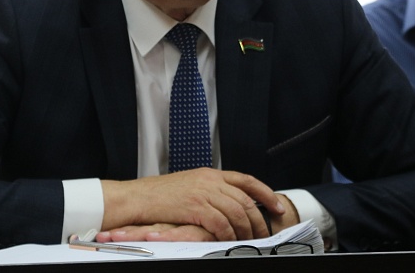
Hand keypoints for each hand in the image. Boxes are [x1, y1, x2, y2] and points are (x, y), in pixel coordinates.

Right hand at [99, 194, 300, 242]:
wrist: (136, 198)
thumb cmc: (157, 196)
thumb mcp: (188, 186)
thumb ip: (209, 191)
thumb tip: (227, 204)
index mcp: (209, 174)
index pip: (246, 180)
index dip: (265, 193)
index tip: (277, 206)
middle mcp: (209, 180)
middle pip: (245, 199)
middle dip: (259, 218)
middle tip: (264, 233)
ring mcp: (203, 192)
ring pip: (237, 212)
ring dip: (246, 230)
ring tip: (249, 241)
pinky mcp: (196, 207)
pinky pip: (221, 223)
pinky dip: (229, 234)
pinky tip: (229, 240)